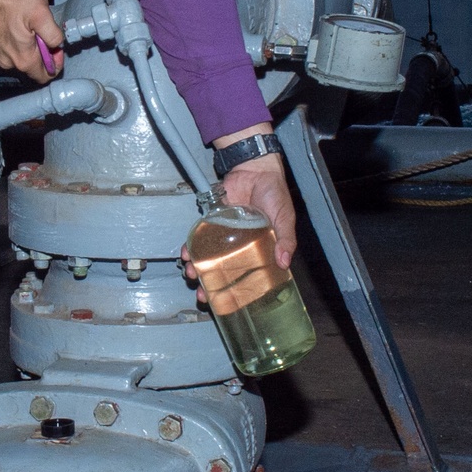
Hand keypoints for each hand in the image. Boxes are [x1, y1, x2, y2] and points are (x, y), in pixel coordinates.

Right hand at [0, 0, 62, 81]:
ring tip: (29, 25)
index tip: (56, 46)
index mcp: (24, 59)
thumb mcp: (42, 13)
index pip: (45, 76)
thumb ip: (53, 35)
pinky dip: (14, 41)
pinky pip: (7, 49)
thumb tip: (57, 45)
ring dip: (28, 46)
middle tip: (42, 30)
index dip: (56, 63)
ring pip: (19, 57)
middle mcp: (8, 62)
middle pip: (32, 66)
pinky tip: (15, 23)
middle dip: (41, 52)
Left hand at [182, 132, 295, 298]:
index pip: (249, 275)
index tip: (228, 303)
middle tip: (203, 295)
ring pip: (209, 256)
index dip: (239, 290)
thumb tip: (283, 263)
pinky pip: (200, 236)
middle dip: (212, 284)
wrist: (255, 168)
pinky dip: (192, 246)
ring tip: (192, 274)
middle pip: (224, 270)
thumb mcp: (285, 218)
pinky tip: (186, 252)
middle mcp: (241, 244)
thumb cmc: (274, 193)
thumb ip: (285, 239)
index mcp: (260, 248)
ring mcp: (225, 234)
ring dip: (198, 267)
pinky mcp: (213, 221)